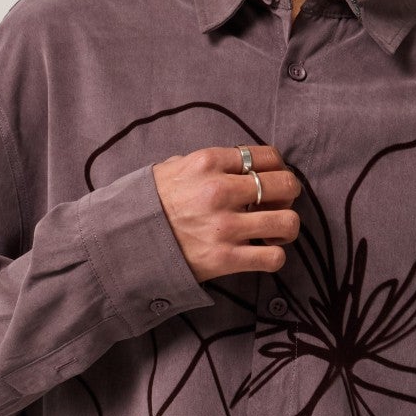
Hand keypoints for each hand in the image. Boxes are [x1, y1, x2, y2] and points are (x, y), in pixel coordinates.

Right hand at [153, 146, 303, 282]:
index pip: (267, 156)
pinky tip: (263, 253)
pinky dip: (274, 256)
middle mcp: (220, 191)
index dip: (278, 168)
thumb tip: (236, 162)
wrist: (126, 241)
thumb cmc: (150, 203)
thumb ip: (207, 163)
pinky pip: (274, 258)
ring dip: (287, 227)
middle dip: (289, 195)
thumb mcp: (173, 167)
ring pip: (288, 222)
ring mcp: (224, 227)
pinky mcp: (225, 259)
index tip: (272, 178)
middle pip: (285, 185)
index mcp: (208, 162)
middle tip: (278, 204)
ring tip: (274, 232)